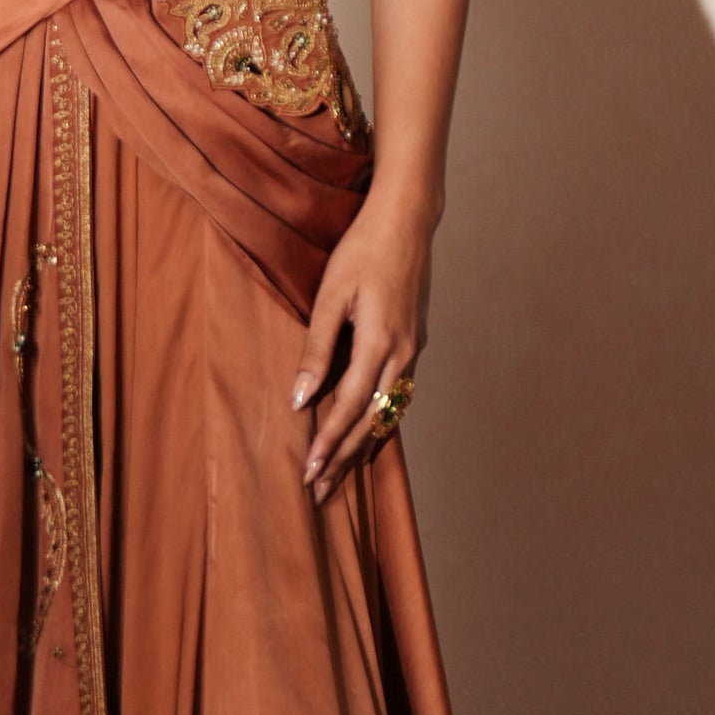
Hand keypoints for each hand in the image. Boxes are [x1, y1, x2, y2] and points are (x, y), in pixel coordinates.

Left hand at [292, 189, 434, 505]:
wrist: (407, 221)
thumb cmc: (363, 251)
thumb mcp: (330, 296)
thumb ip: (315, 349)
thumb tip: (300, 400)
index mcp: (380, 343)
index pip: (349, 408)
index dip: (328, 444)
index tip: (308, 474)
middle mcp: (403, 355)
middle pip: (372, 422)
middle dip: (344, 459)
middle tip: (320, 493)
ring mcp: (413, 351)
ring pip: (388, 413)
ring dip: (362, 445)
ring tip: (340, 475)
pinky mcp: (414, 343)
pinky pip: (397, 396)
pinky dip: (379, 421)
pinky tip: (366, 434)